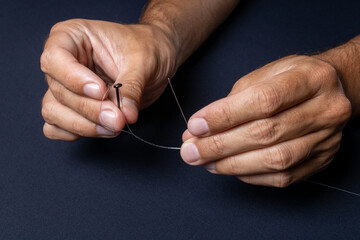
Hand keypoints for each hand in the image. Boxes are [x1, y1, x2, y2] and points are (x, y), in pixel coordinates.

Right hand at [40, 19, 176, 140]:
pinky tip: (103, 130)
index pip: (54, 59)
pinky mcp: (70, 108)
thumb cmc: (146, 47)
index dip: (74, 79)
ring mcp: (64, 87)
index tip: (101, 91)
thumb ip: (131, 87)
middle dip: (90, 110)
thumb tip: (125, 114)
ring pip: (54, 112)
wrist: (157, 57)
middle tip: (118, 119)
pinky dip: (78, 133)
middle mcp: (62, 62)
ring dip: (84, 125)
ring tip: (116, 125)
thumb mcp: (143, 61)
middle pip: (59, 91)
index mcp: (71, 36)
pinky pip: (57, 127)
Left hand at [180, 55, 351, 186]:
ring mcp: (326, 138)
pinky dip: (250, 175)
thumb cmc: (292, 79)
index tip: (195, 126)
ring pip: (275, 159)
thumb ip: (230, 102)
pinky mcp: (322, 160)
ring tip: (205, 162)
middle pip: (266, 133)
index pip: (263, 101)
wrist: (332, 91)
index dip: (224, 116)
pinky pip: (283, 177)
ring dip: (232, 164)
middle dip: (220, 145)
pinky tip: (229, 168)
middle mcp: (325, 109)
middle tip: (190, 151)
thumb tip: (197, 130)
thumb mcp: (263, 76)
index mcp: (310, 78)